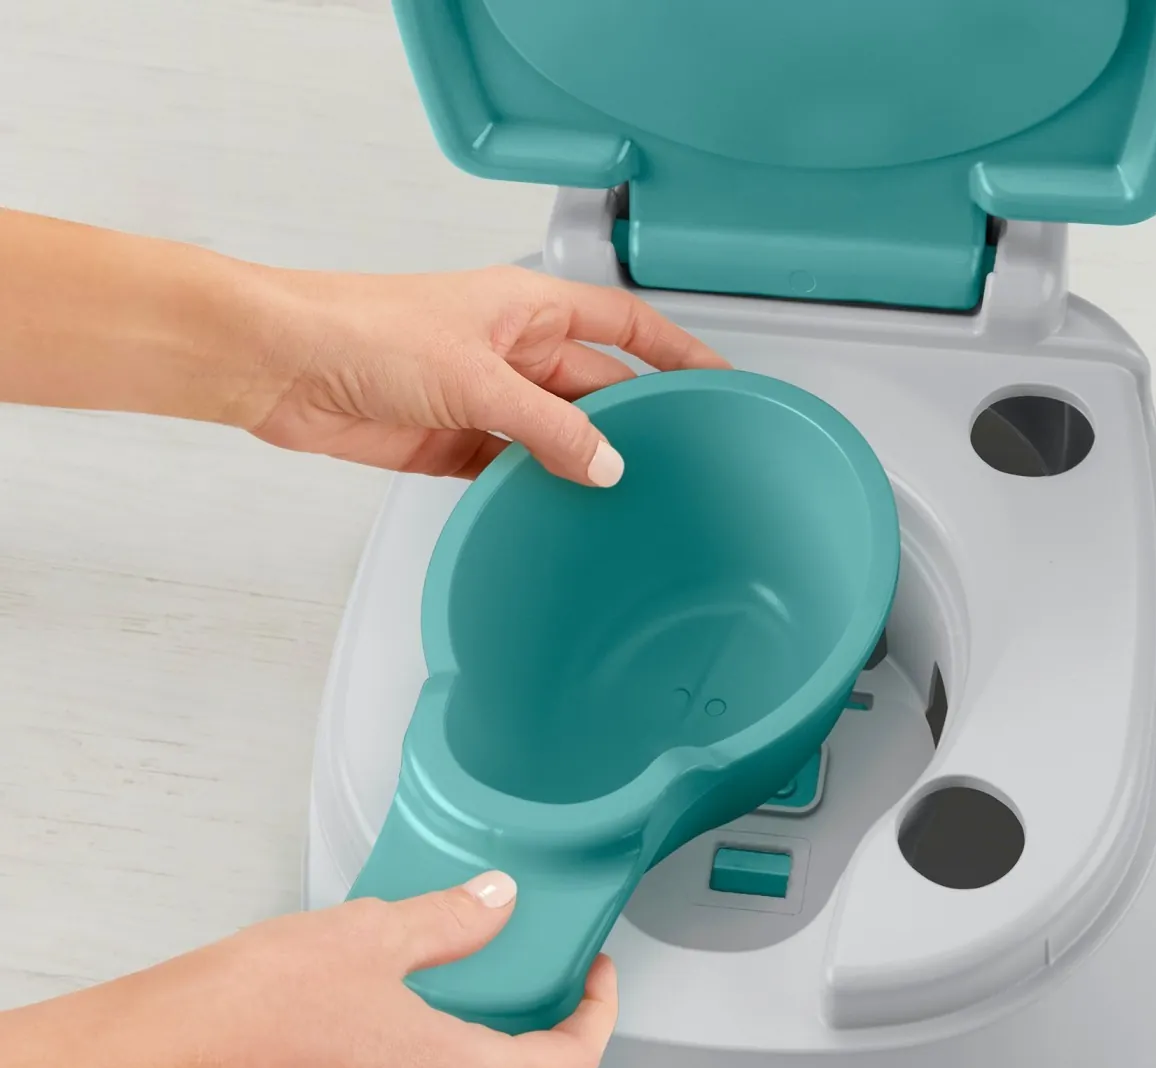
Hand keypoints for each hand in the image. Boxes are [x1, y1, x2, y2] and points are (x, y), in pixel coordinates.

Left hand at [0, 212, 725, 482]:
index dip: (678, 353)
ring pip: (559, 436)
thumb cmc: (362, 330)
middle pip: (598, 388)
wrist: (279, 366)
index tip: (723, 383)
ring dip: (588, 464)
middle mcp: (513, 351)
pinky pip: (516, 470)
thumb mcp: (478, 378)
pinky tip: (567, 516)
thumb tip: (608, 466)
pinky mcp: (455, 443)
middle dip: (640, 422)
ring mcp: (486, 400)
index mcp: (528, 309)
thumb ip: (551, 427)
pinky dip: (540, 491)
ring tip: (637, 502)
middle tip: (688, 462)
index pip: (626, 327)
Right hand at [0, 872, 617, 1067]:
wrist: (173, 1049)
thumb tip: (498, 901)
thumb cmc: (264, 998)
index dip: (597, 1016)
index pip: (569, 1067)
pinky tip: (432, 1030)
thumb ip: (453, 920)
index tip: (594, 975)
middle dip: (566, 1064)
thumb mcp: (376, 934)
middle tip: (558, 1002)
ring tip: (499, 1010)